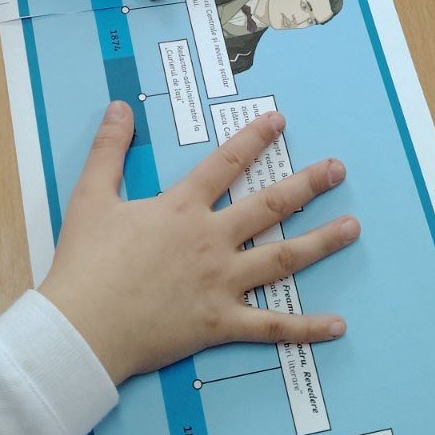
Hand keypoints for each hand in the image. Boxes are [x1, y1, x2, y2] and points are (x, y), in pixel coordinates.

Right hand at [40, 104, 355, 383]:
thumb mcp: (90, 197)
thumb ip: (108, 149)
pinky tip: (338, 324)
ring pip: (281, 259)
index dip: (254, 139)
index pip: (226, 164)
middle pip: (269, 207)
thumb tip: (120, 106)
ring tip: (352, 227)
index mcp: (181, 208)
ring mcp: (221, 283)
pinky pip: (271, 327)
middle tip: (338, 169)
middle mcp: (211, 240)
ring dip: (321, 242)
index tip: (280, 121)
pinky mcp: (221, 323)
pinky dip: (306, 328)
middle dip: (307, 184)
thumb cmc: (85, 264)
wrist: (82, 328)